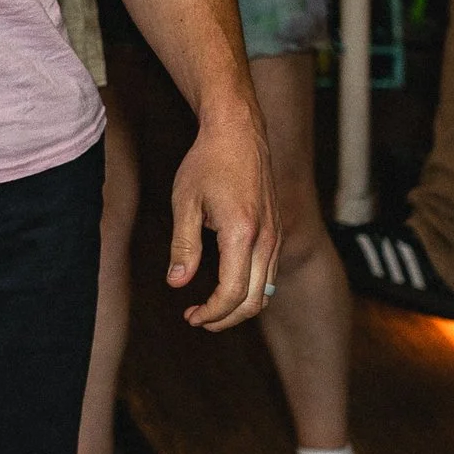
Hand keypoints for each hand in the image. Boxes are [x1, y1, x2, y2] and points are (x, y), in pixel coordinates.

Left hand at [168, 107, 277, 329]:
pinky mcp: (276, 232)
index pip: (232, 293)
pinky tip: (226, 286)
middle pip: (255, 301)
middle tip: (197, 319)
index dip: (212, 312)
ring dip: (240, 307)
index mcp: (242, 234)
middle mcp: (266, 240)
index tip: (190, 316)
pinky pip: (269, 274)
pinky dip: (251, 290)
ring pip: (267, 291)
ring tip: (208, 309)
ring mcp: (275, 237)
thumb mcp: (184, 203)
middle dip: (226, 318)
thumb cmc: (207, 164)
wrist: (238, 134)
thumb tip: (177, 283)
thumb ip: (183, 247)